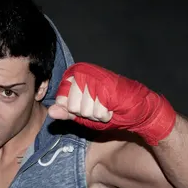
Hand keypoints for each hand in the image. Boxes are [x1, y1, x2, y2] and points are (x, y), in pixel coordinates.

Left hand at [48, 63, 175, 144]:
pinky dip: (105, 115)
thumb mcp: (81, 114)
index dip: (73, 110)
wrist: (135, 109)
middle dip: (86, 113)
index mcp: (73, 76)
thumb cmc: (108, 110)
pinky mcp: (107, 85)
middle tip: (98, 106)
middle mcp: (83, 73)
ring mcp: (95, 77)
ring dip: (96, 114)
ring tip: (106, 106)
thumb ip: (66, 112)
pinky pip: (98, 111)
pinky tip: (112, 107)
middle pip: (72, 106)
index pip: (60, 100)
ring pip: (84, 109)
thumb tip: (51, 112)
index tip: (84, 105)